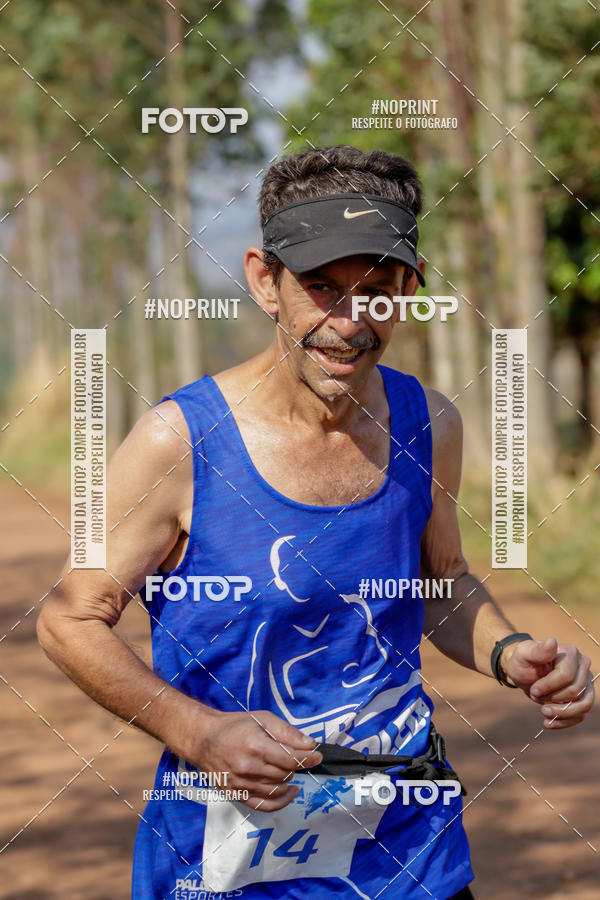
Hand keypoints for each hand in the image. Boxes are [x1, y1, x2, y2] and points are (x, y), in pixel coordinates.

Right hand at [182, 706, 322, 810]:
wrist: (204, 739)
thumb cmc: (235, 726)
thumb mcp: (262, 719)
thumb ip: (287, 732)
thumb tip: (310, 744)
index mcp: (256, 745)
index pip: (290, 759)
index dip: (308, 758)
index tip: (317, 756)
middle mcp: (248, 767)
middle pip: (285, 774)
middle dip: (295, 765)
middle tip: (293, 755)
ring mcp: (242, 784)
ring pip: (278, 789)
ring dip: (288, 780)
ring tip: (286, 768)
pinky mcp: (237, 794)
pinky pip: (265, 806)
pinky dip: (281, 802)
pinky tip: (290, 792)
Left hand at [502, 637, 594, 728]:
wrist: (524, 673)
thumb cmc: (523, 661)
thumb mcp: (524, 654)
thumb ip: (537, 650)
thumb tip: (552, 642)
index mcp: (570, 653)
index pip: (566, 676)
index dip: (548, 686)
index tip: (533, 689)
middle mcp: (583, 666)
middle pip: (575, 691)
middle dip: (552, 698)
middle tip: (535, 696)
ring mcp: (586, 682)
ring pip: (585, 705)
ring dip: (562, 713)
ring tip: (544, 712)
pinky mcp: (583, 697)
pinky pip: (581, 715)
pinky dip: (565, 722)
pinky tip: (548, 722)